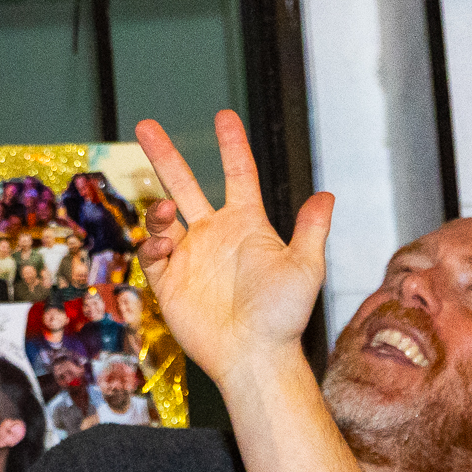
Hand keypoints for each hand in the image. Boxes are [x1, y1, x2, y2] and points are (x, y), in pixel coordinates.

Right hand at [130, 111, 331, 383]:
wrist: (254, 356)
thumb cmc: (284, 316)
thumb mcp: (305, 268)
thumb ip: (311, 230)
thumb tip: (326, 195)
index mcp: (246, 224)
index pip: (237, 174)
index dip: (231, 145)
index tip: (223, 115)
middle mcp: (214, 234)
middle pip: (184, 183)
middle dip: (165, 155)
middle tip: (145, 125)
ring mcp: (188, 257)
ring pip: (161, 217)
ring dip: (158, 207)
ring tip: (164, 209)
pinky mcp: (167, 282)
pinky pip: (150, 254)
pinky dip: (152, 244)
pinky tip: (163, 246)